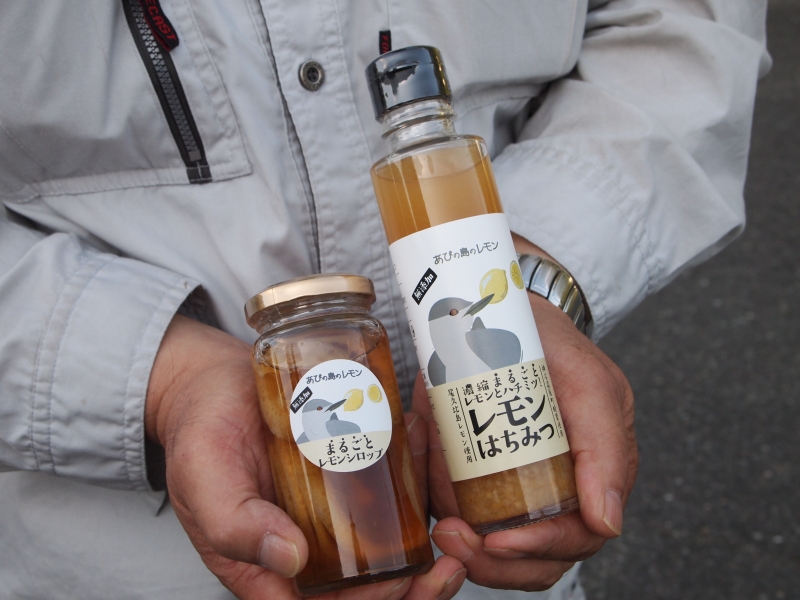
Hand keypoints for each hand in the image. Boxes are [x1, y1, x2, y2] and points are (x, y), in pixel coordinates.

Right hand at [145, 315, 465, 599]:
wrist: (212, 384)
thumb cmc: (201, 438)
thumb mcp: (207, 483)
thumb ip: (237, 526)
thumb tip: (289, 562)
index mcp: (275, 571)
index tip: (409, 583)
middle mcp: (310, 547)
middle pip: (372, 585)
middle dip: (419, 584)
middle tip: (451, 560)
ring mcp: (332, 511)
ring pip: (389, 539)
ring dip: (426, 533)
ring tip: (452, 513)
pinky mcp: (346, 472)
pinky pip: (387, 486)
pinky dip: (413, 477)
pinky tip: (427, 452)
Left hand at [420, 241, 637, 590]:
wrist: (493, 307)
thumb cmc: (548, 343)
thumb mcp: (588, 381)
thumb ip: (607, 446)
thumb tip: (607, 522)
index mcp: (592, 472)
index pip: (574, 537)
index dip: (538, 551)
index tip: (497, 541)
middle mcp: (552, 484)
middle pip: (531, 557)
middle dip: (491, 560)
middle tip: (453, 538)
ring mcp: (508, 479)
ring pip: (488, 542)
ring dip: (459, 539)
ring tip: (436, 518)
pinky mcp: (466, 468)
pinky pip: (448, 503)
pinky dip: (430, 497)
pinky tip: (421, 463)